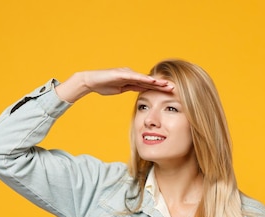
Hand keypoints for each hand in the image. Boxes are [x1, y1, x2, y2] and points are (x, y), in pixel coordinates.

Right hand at [55, 68, 172, 102]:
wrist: (90, 81)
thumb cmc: (102, 86)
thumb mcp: (119, 89)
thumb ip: (129, 89)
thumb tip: (138, 94)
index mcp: (131, 80)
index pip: (148, 85)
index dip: (159, 89)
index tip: (170, 93)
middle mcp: (131, 75)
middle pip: (149, 81)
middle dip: (161, 85)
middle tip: (174, 88)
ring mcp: (127, 73)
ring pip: (145, 78)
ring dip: (156, 82)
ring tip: (167, 85)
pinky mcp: (122, 73)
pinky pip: (135, 77)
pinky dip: (144, 79)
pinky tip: (153, 81)